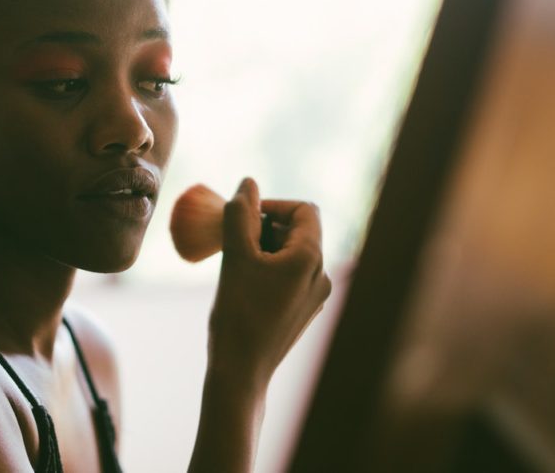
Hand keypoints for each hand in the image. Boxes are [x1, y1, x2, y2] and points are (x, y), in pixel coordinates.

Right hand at [207, 177, 330, 389]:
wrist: (242, 372)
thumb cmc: (238, 313)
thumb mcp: (235, 257)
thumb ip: (240, 215)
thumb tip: (248, 182)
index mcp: (311, 259)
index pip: (303, 210)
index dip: (273, 205)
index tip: (242, 217)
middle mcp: (321, 275)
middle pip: (297, 230)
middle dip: (264, 227)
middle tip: (234, 241)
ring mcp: (314, 296)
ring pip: (291, 253)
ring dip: (262, 247)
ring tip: (236, 264)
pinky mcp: (301, 311)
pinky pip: (288, 275)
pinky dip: (266, 268)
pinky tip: (243, 284)